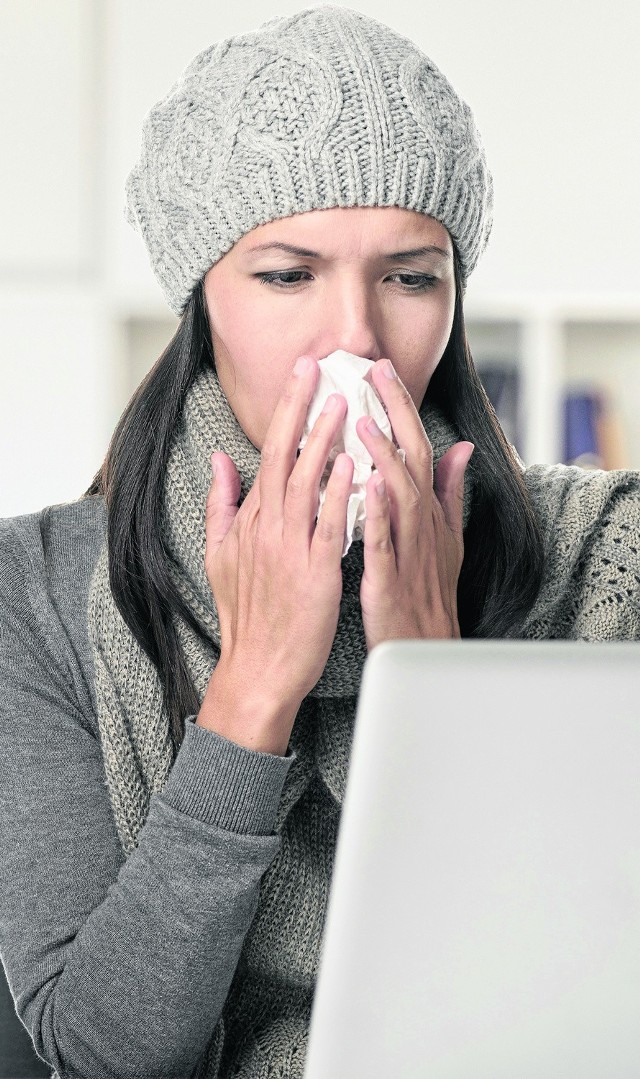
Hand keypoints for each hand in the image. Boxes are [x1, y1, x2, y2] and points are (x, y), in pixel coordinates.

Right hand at [203, 356, 354, 737]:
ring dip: (323, 440)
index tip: (301, 375)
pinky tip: (350, 466)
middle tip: (316, 366)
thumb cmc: (247, 614)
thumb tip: (220, 460)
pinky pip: (327, 526)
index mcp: (252, 520)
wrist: (257, 668)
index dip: (286, 411)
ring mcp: (289, 548)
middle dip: (299, 407)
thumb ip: (222, 503)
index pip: (270, 452)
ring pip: (306, 482)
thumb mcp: (220, 554)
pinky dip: (338, 494)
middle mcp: (268, 527)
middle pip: (283, 455)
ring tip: (341, 401)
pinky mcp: (313, 573)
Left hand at [355, 359, 474, 650]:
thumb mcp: (447, 538)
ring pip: (402, 498)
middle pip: (415, 460)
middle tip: (376, 371)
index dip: (402, 408)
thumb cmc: (429, 592)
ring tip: (365, 422)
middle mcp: (422, 526)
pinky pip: (384, 545)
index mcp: (428, 513)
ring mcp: (408, 553)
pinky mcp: (390, 582)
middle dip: (397, 415)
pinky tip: (365, 490)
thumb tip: (462, 447)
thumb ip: (450, 492)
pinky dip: (377, 517)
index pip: (419, 448)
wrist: (424, 648)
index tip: (382, 369)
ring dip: (386, 459)